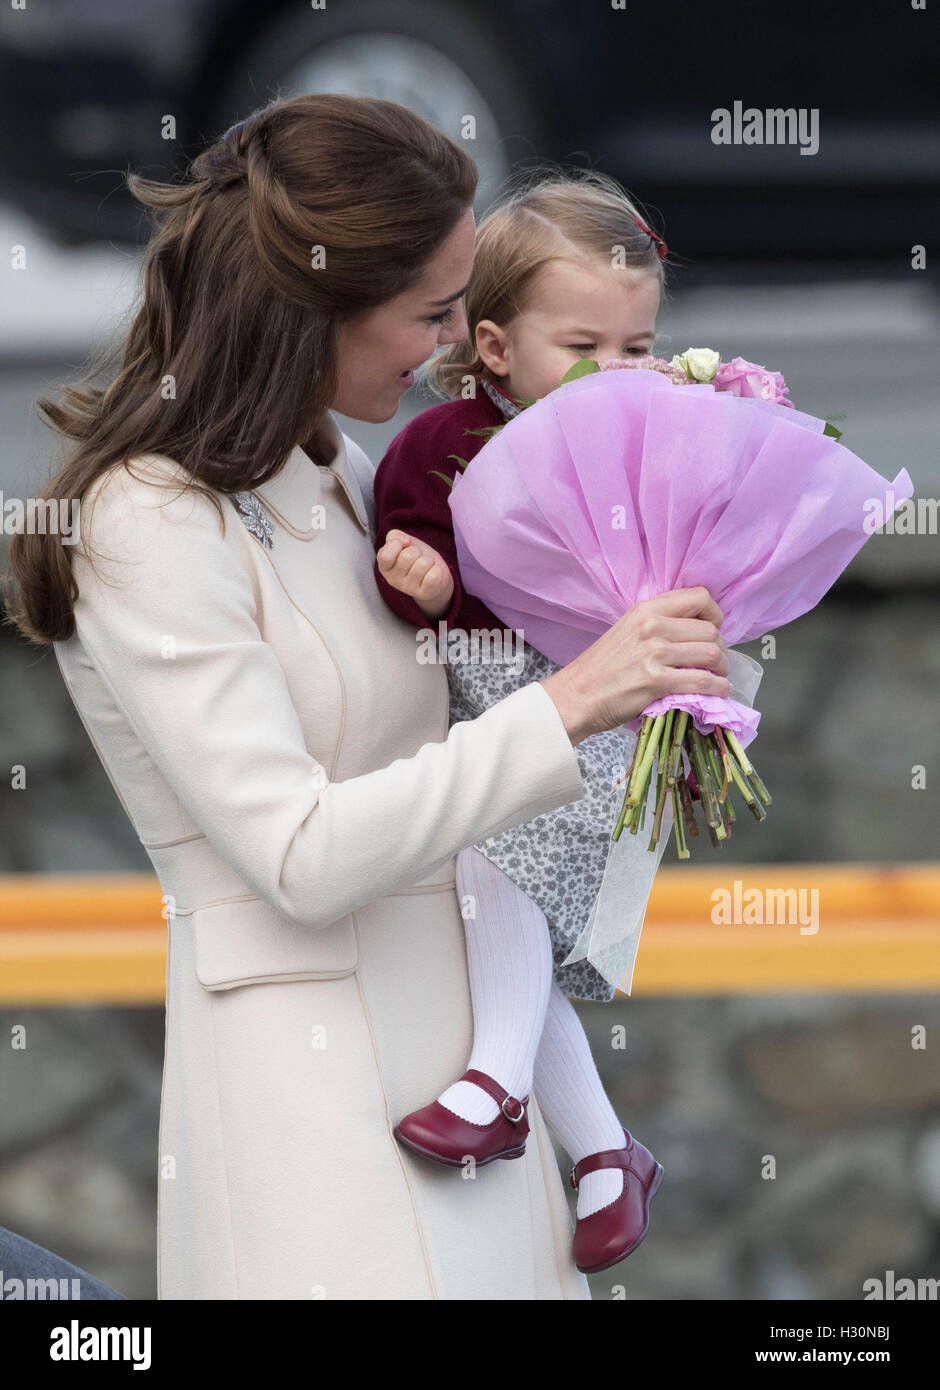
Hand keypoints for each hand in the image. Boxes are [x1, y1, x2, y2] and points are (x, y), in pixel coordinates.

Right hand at [376, 529, 454, 619]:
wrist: (434, 572)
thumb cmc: (416, 556)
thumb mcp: (402, 542)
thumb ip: (395, 536)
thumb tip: (405, 541)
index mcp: (385, 567)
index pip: (385, 555)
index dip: (396, 544)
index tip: (404, 545)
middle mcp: (393, 580)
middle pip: (408, 555)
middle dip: (417, 551)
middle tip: (418, 557)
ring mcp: (409, 589)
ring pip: (423, 564)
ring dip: (428, 560)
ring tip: (426, 566)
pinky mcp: (424, 593)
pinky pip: (433, 576)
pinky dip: (436, 570)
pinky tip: (432, 573)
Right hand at [540, 587, 730, 744]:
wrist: (576, 696)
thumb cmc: (600, 668)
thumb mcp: (627, 631)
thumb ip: (658, 625)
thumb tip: (695, 633)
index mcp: (646, 609)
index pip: (699, 597)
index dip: (715, 614)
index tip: (714, 629)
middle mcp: (652, 626)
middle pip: (710, 630)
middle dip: (721, 649)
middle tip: (716, 663)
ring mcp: (654, 653)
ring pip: (711, 654)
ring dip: (722, 669)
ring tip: (718, 677)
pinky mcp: (656, 681)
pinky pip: (703, 681)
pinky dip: (718, 688)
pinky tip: (717, 692)